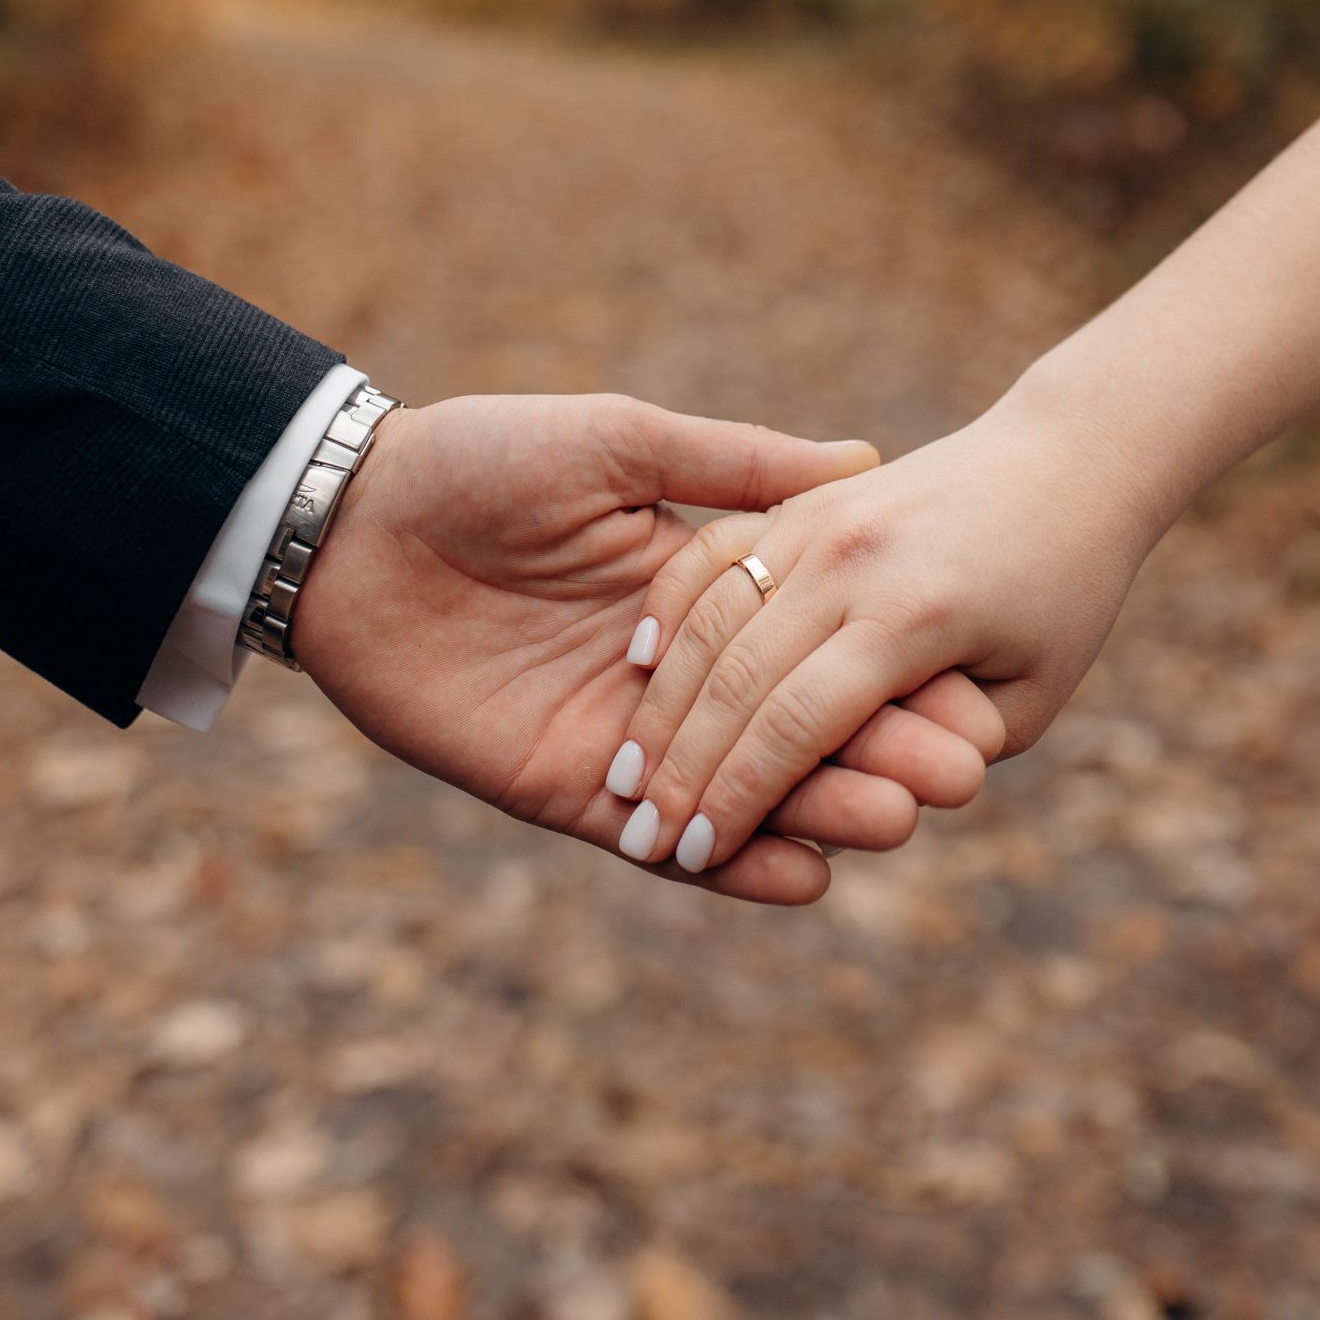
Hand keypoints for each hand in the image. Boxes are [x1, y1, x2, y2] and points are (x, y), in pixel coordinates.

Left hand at [290, 392, 1003, 904]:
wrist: (349, 523)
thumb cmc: (478, 461)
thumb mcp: (618, 443)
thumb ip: (733, 466)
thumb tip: (860, 457)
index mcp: (696, 590)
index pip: (812, 642)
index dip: (888, 669)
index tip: (971, 686)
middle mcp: (673, 675)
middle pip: (794, 727)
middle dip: (875, 752)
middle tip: (957, 777)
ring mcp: (622, 737)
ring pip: (740, 793)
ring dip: (818, 813)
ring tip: (895, 825)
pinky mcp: (562, 789)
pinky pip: (652, 842)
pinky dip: (724, 867)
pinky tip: (799, 876)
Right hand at [602, 369, 1163, 877]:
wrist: (1072, 454)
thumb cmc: (1066, 593)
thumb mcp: (1030, 693)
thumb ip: (944, 749)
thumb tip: (866, 802)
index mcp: (918, 615)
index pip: (799, 724)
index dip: (740, 797)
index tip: (695, 854)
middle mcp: (858, 559)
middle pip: (741, 675)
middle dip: (684, 764)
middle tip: (642, 831)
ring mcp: (826, 517)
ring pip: (714, 614)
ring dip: (665, 697)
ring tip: (628, 769)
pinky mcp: (810, 498)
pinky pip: (717, 551)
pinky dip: (675, 606)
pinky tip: (646, 662)